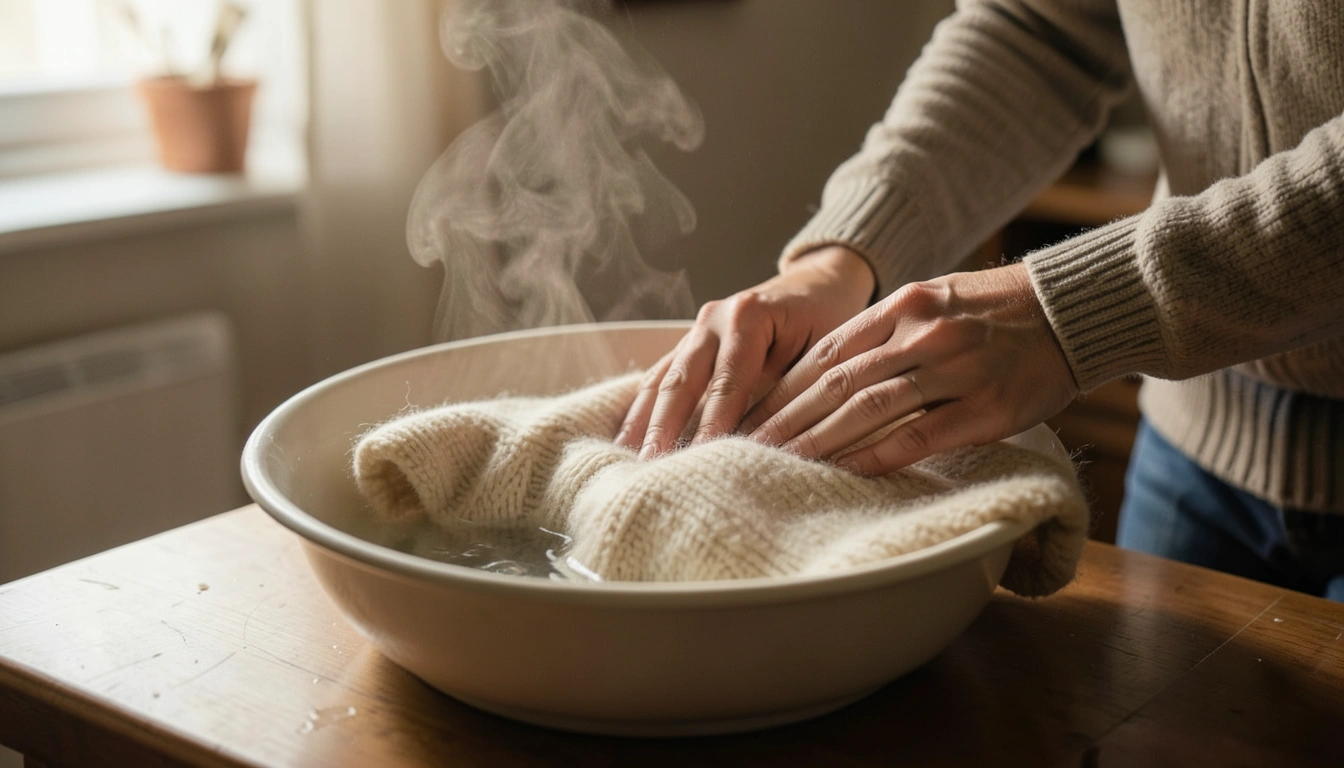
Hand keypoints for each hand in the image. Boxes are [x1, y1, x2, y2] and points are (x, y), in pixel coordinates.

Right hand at [615, 246, 875, 457]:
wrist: (819, 283)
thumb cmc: (830, 321)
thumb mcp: (825, 349)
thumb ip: (796, 387)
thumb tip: (776, 446)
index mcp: (748, 315)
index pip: (728, 380)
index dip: (714, 423)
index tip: (703, 459)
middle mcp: (713, 318)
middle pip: (682, 380)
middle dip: (665, 427)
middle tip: (653, 468)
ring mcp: (695, 330)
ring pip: (662, 379)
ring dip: (643, 422)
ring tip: (628, 461)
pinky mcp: (688, 345)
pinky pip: (658, 378)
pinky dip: (642, 410)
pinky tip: (626, 440)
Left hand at [741, 262, 1077, 474]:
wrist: (1071, 310)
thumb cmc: (995, 309)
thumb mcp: (933, 298)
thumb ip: (883, 329)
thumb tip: (825, 367)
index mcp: (902, 304)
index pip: (825, 353)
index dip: (783, 388)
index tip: (750, 414)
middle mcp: (922, 334)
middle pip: (836, 384)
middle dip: (786, 420)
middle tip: (746, 448)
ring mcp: (953, 371)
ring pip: (868, 411)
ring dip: (818, 442)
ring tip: (781, 465)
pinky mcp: (983, 409)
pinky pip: (917, 437)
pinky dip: (875, 456)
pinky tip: (844, 472)